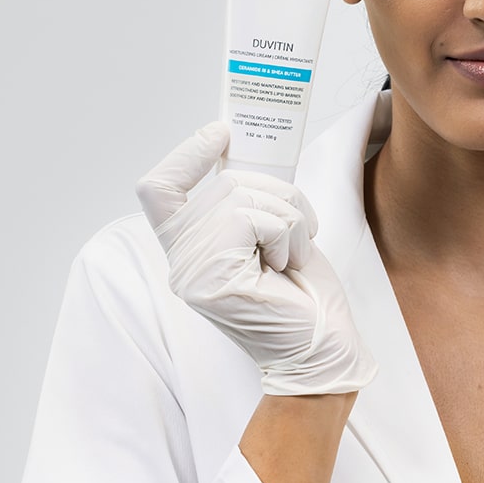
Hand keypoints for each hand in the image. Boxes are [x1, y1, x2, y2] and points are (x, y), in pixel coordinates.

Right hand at [135, 122, 378, 396]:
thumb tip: (245, 153)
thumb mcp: (273, 234)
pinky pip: (250, 219)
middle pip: (221, 183)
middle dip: (277, 193)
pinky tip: (286, 266)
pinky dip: (284, 232)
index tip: (220, 133)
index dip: (185, 154)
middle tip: (299, 229)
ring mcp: (193, 272)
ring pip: (238, 196)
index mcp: (191, 248)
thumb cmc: (305, 298)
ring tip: (292, 255)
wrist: (325, 349)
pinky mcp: (213, 281)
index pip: (158, 189)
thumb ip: (248, 202)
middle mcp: (182, 261)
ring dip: (287, 217)